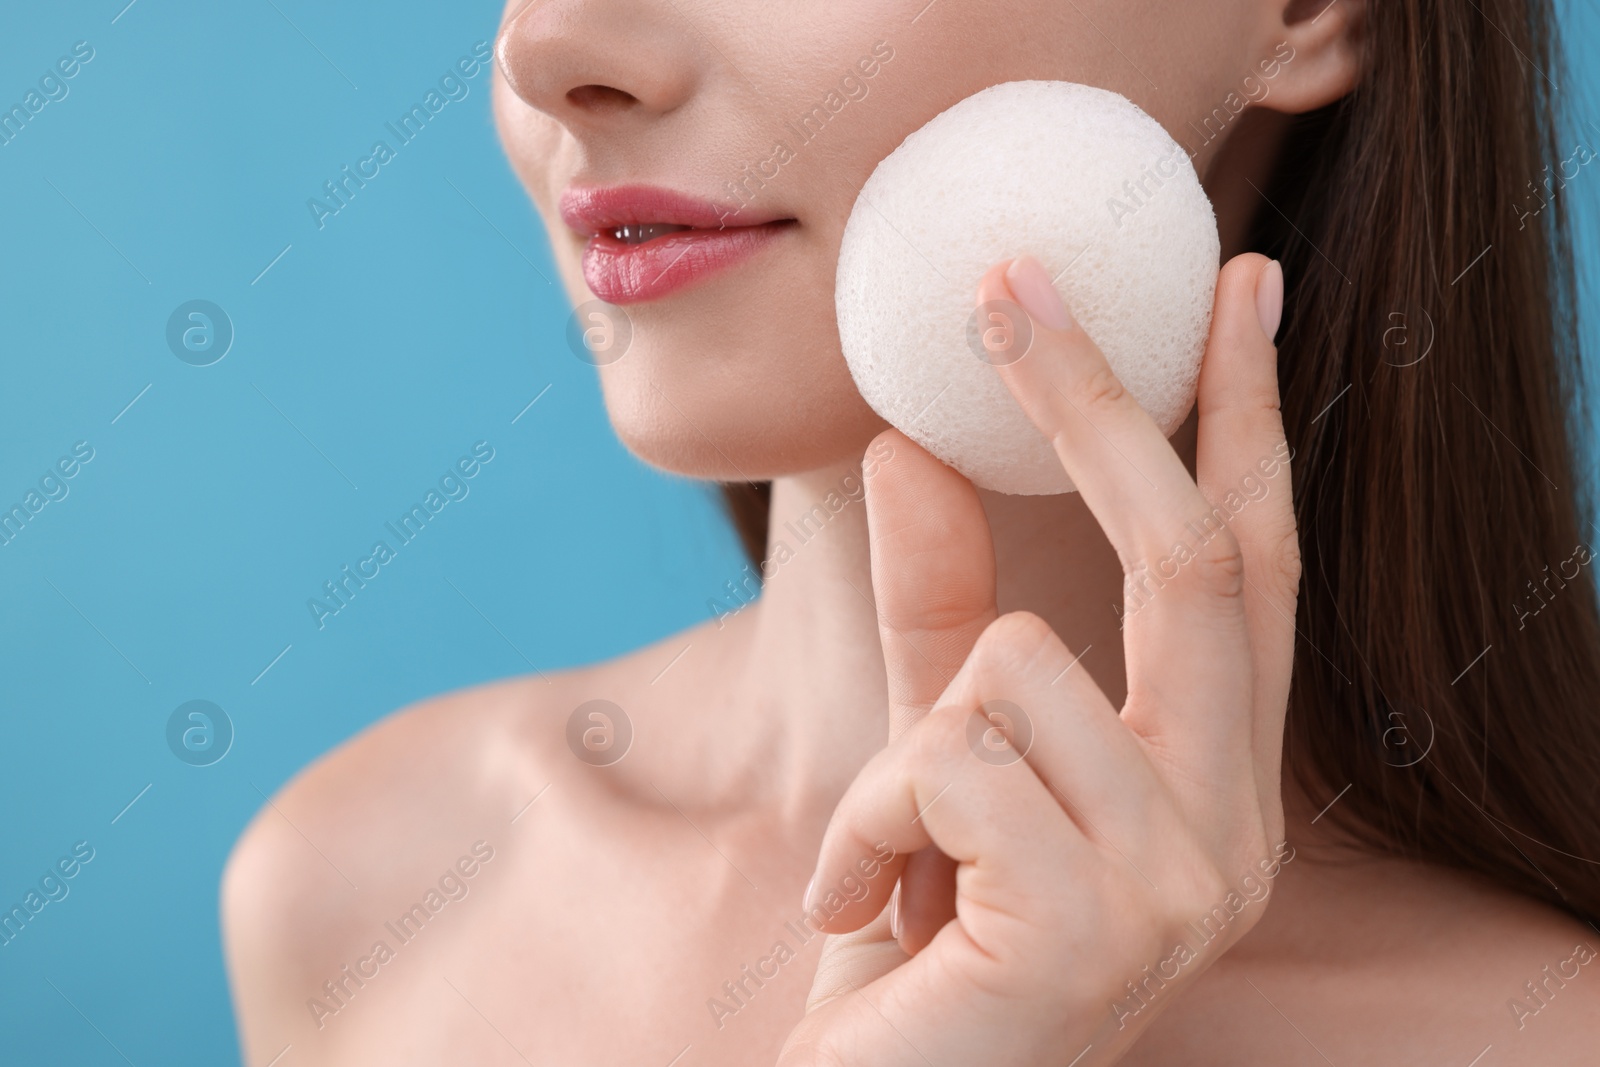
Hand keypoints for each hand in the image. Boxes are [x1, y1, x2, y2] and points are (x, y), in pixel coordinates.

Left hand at [778, 253, 1298, 1065]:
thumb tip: (904, 448)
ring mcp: (1181, 884)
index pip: (1249, 571)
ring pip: (1014, 666)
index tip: (1238, 291)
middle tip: (1005, 286)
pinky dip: (864, 821)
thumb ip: (930, 614)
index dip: (1243, 423)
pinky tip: (868, 909)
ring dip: (906, 750)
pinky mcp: (1093, 922)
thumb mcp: (924, 753)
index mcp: (1215, 784)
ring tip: (896, 857)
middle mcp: (1232, 832)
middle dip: (1091, 403)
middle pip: (1187, 560)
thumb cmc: (919, 938)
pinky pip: (942, 759)